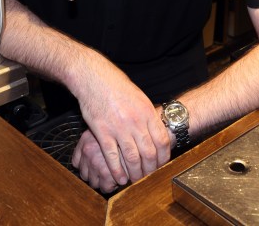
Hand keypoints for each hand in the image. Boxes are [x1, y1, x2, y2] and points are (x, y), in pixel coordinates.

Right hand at [72, 61, 171, 186]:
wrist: (94, 78)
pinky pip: (112, 156)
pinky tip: (119, 177)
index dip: (163, 157)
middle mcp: (135, 121)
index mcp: (146, 112)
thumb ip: (148, 116)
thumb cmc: (117, 86)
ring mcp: (118, 127)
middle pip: (149, 153)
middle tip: (149, 177)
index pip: (162, 140)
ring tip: (135, 180)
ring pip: (132, 158)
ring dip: (135, 173)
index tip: (162, 165)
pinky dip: (117, 170)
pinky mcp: (102, 132)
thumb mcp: (139, 97)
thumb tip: (158, 132)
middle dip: (150, 169)